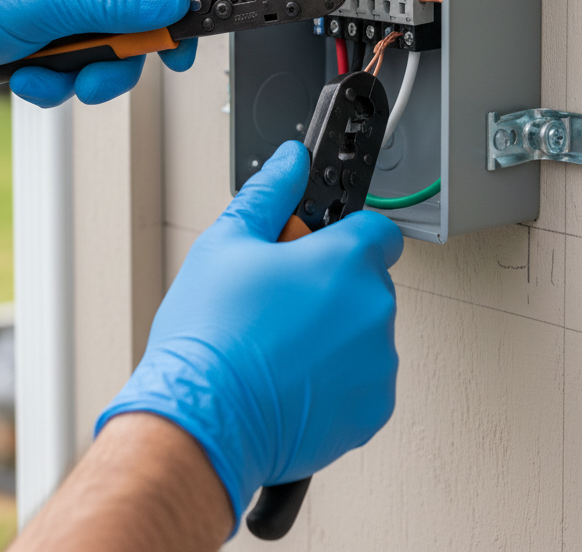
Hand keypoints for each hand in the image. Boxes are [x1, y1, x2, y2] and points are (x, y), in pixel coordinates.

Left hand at [0, 0, 196, 109]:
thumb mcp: (44, 4)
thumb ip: (113, 6)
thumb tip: (170, 0)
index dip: (171, 1)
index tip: (180, 39)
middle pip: (132, 20)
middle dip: (115, 57)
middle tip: (97, 74)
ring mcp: (57, 12)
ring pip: (105, 54)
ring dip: (77, 76)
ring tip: (43, 77)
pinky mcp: (42, 44)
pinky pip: (73, 72)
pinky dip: (52, 84)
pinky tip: (22, 78)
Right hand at [96, 141, 403, 530]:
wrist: (204, 420)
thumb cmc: (210, 335)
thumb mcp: (227, 241)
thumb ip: (272, 192)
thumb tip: (292, 160)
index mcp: (346, 259)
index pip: (376, 228)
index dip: (343, 234)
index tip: (315, 250)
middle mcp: (374, 309)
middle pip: (366, 281)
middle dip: (331, 285)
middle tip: (279, 299)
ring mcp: (378, 362)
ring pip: (365, 331)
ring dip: (336, 332)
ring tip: (278, 344)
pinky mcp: (373, 409)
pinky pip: (364, 378)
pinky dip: (338, 378)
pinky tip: (290, 377)